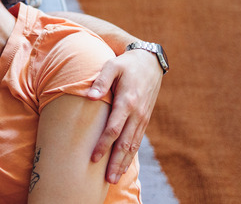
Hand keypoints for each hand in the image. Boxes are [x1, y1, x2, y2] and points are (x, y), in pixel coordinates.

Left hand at [87, 48, 162, 183]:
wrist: (151, 62)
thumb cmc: (126, 64)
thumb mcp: (112, 65)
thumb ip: (101, 81)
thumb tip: (89, 97)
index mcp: (128, 101)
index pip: (114, 128)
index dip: (104, 144)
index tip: (93, 157)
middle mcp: (137, 113)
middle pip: (125, 143)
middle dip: (115, 162)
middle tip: (107, 179)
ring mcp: (143, 118)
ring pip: (133, 145)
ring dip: (124, 162)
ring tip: (114, 177)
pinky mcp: (145, 119)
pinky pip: (137, 140)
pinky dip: (130, 154)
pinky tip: (123, 164)